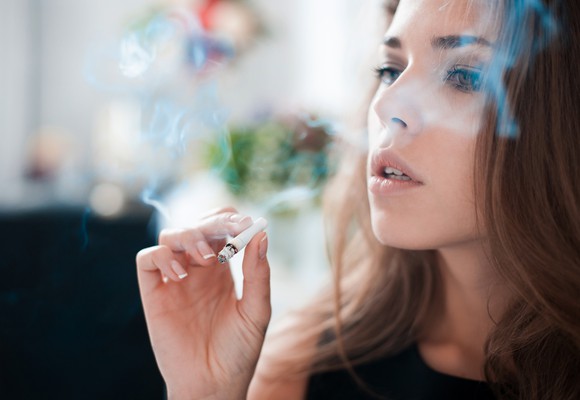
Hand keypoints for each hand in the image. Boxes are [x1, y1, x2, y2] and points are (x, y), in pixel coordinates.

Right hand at [136, 207, 270, 399]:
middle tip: (229, 231)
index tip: (246, 224)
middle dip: (213, 222)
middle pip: (198, 225)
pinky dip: (162, 256)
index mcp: (224, 269)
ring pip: (172, 235)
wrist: (214, 385)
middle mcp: (198, 269)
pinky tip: (180, 275)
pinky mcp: (154, 293)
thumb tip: (261, 234)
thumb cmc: (239, 351)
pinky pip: (148, 259)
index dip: (232, 219)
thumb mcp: (256, 311)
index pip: (223, 227)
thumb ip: (258, 273)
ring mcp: (175, 279)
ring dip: (190, 236)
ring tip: (207, 260)